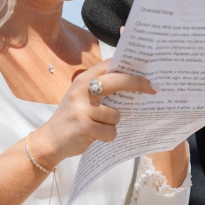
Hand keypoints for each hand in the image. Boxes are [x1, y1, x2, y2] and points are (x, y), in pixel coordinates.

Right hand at [28, 69, 154, 167]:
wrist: (50, 140)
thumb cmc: (72, 117)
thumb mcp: (82, 96)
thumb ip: (100, 88)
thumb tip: (133, 84)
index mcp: (83, 79)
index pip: (109, 64)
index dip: (128, 64)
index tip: (146, 69)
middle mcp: (82, 90)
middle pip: (117, 80)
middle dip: (137, 83)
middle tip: (153, 88)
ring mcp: (83, 108)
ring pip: (116, 114)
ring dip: (112, 124)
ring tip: (99, 127)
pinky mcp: (85, 126)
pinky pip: (111, 132)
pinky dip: (108, 136)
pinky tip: (96, 136)